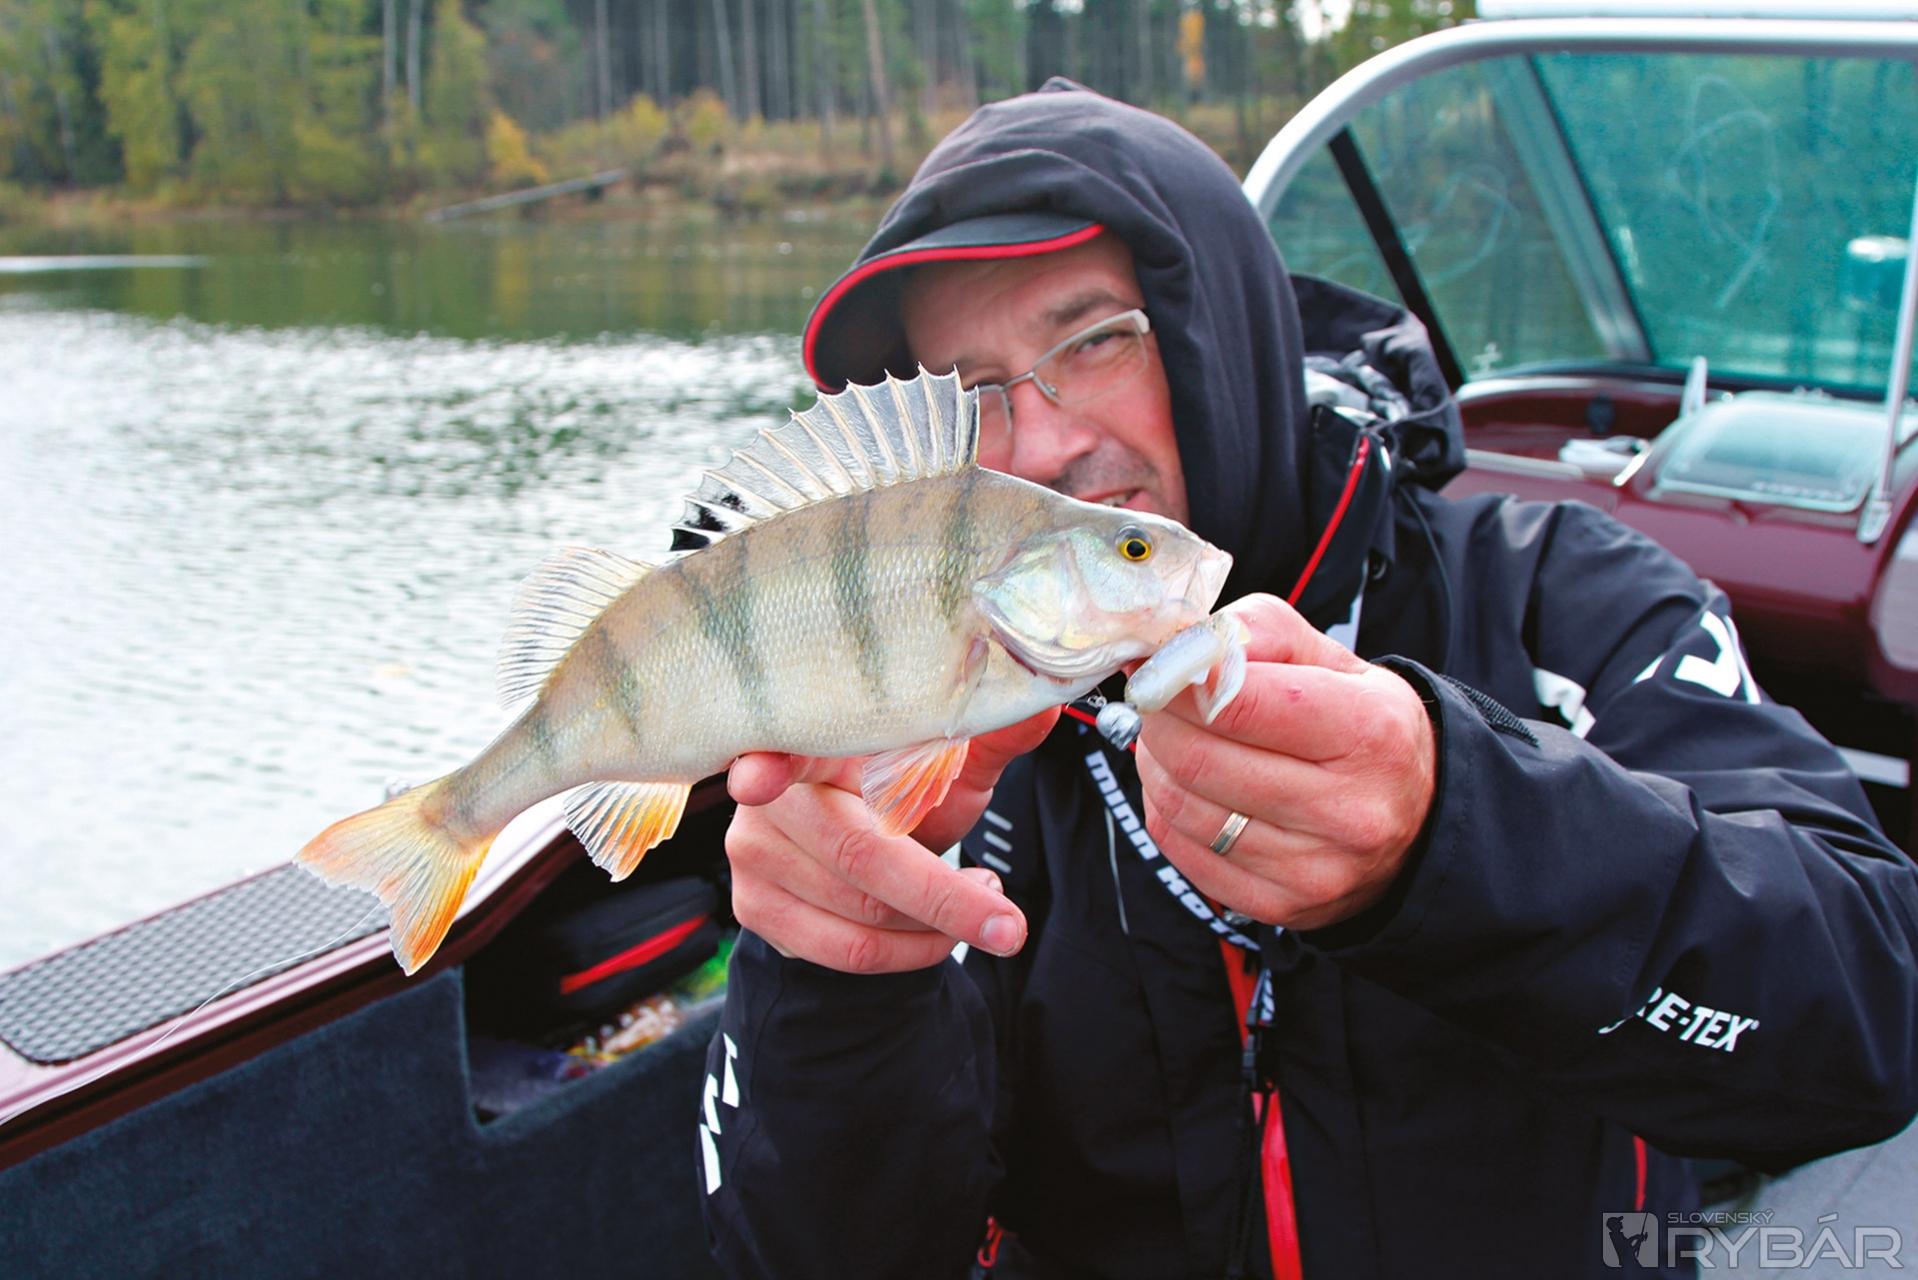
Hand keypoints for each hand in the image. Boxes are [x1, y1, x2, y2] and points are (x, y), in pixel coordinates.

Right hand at [724, 708, 1059, 971]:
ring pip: (859, 916)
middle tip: (1010, 921)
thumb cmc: (907, 791)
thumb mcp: (952, 762)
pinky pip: (844, 951)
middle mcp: (768, 795)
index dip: (768, 764)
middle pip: (858, 856)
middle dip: (945, 900)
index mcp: (814, 739)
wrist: (871, 849)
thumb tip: (1042, 708)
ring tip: (978, 902)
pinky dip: (909, 952)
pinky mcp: (753, 907)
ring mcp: (752, 855)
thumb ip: (992, 738)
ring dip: (936, 927)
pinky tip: (938, 929)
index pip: (782, 749)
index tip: (757, 777)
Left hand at [1134, 594, 1435, 930]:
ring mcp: (1314, 868)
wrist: (1418, 821)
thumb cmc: (1364, 728)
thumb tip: (1172, 645)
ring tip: (1174, 740)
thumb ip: (1257, 633)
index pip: (1239, 704)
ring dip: (1156, 763)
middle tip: (1157, 701)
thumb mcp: (1333, 661)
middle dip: (1158, 721)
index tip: (1155, 667)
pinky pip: (1180, 849)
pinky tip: (1189, 786)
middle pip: (1198, 759)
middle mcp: (1348, 809)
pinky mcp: (1280, 904)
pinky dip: (1166, 809)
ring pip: (1180, 806)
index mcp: (1367, 731)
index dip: (1178, 682)